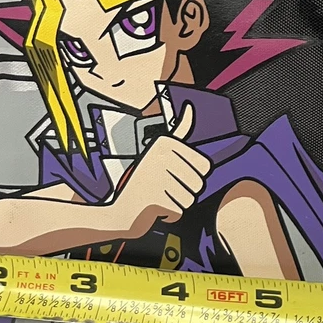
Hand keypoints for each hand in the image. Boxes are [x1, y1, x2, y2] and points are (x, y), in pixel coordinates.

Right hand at [108, 103, 211, 237]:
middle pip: (199, 184)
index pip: (206, 166)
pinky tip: (152, 209)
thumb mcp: (158, 152)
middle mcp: (161, 156)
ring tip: (156, 198)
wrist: (116, 213)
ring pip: (190, 199)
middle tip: (162, 189)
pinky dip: (168, 215)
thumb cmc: (142, 182)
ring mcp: (157, 178)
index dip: (192, 176)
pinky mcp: (155, 201)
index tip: (170, 174)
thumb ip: (178, 132)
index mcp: (166, 143)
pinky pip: (179, 211)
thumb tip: (189, 107)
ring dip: (176, 204)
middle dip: (184, 192)